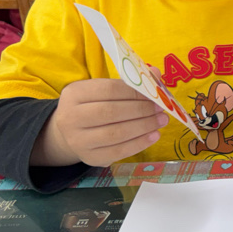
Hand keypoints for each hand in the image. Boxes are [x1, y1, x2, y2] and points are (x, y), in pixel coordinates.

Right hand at [34, 79, 167, 166]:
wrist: (73, 132)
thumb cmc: (94, 106)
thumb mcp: (104, 89)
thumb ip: (128, 83)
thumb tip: (155, 74)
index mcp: (75, 93)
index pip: (108, 89)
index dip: (135, 92)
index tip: (155, 94)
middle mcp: (70, 117)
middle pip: (111, 112)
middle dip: (141, 110)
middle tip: (161, 109)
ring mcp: (78, 140)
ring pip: (116, 133)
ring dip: (144, 126)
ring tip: (161, 121)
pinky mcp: (90, 157)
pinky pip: (118, 152)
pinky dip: (140, 143)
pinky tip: (154, 135)